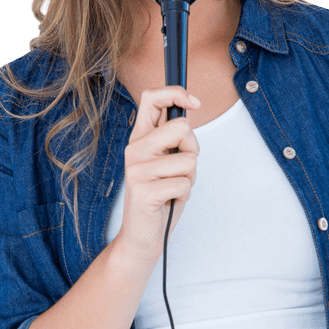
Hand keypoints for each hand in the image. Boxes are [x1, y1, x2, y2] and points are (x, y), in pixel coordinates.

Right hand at [115, 85, 201, 262]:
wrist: (142, 236)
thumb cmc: (160, 198)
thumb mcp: (167, 161)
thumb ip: (173, 137)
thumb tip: (189, 107)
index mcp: (140, 138)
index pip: (151, 98)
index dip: (176, 93)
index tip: (194, 102)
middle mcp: (134, 150)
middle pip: (182, 128)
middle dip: (193, 149)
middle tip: (181, 168)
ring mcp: (136, 170)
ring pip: (189, 160)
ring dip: (189, 178)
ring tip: (172, 188)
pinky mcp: (143, 191)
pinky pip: (184, 183)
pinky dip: (184, 194)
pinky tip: (170, 201)